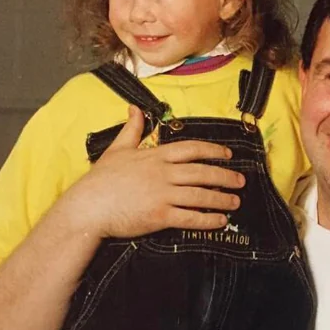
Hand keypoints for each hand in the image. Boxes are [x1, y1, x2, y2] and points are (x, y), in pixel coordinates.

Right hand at [64, 105, 244, 238]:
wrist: (88, 206)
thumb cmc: (101, 179)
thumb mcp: (117, 149)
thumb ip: (132, 129)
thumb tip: (134, 108)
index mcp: (155, 156)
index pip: (191, 149)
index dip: (213, 150)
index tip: (228, 154)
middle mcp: (163, 173)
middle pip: (202, 172)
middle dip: (225, 176)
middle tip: (241, 181)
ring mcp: (162, 195)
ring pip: (200, 195)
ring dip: (221, 199)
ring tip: (236, 202)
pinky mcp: (159, 216)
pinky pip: (190, 217)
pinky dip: (208, 220)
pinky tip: (220, 221)